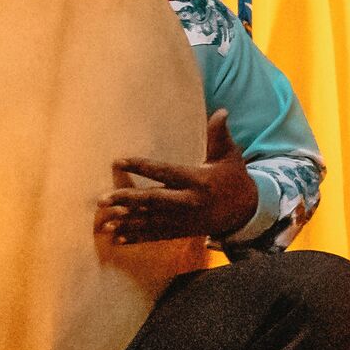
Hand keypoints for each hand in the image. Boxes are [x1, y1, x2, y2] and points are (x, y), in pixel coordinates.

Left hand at [98, 111, 255, 246]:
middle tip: (103, 199)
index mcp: (198, 180)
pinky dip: (137, 237)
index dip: (141, 166)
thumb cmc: (234, 178)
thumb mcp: (230, 156)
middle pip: (153, 200)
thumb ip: (219, 135)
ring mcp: (184, 220)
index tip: (118, 161)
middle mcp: (189, 202)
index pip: (165, 172)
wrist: (246, 212)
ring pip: (151, 221)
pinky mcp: (182, 231)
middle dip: (127, 200)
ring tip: (105, 221)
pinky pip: (156, 236)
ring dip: (127, 221)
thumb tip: (221, 111)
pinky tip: (118, 238)